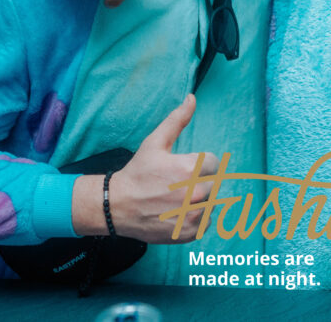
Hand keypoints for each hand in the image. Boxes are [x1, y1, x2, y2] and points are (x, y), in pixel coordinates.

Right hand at [74, 94, 218, 242]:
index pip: (212, 163)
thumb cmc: (137, 172)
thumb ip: (177, 120)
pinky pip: (206, 222)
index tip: (180, 169)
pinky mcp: (189, 233)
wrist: (118, 206)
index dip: (197, 164)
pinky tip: (176, 212)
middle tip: (175, 185)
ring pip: (211, 203)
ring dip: (198, 201)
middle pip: (213, 183)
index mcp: (191, 169)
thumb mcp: (155, 143)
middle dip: (198, 182)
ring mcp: (193, 215)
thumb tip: (192, 98)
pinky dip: (195, 219)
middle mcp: (195, 194)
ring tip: (175, 199)